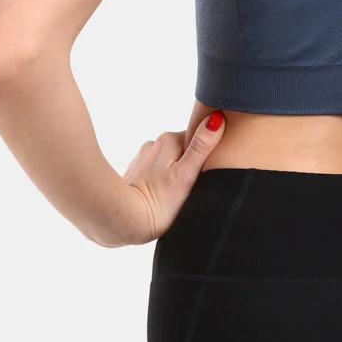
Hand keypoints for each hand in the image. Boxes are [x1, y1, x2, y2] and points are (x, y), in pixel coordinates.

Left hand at [115, 109, 226, 244]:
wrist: (124, 223)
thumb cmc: (159, 203)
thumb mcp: (187, 174)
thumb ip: (201, 147)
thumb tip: (216, 118)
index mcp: (168, 139)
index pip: (197, 140)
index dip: (204, 157)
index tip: (202, 175)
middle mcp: (153, 144)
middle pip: (183, 151)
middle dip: (189, 166)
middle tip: (190, 189)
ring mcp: (142, 159)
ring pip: (169, 163)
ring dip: (175, 175)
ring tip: (175, 196)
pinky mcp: (135, 174)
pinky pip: (156, 173)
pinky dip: (161, 182)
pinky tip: (162, 197)